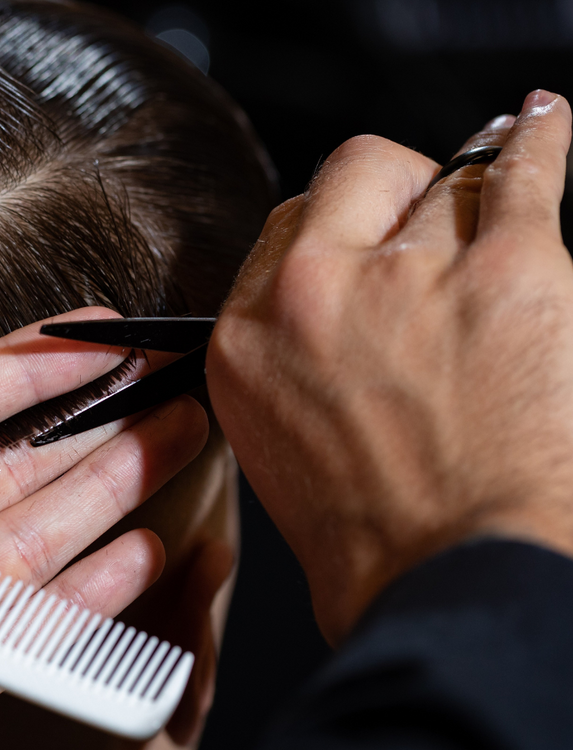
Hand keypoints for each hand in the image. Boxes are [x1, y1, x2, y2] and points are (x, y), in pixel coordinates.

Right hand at [207, 90, 572, 642]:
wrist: (449, 584)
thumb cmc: (375, 546)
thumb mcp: (281, 448)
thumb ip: (293, 364)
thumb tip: (334, 321)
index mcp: (247, 342)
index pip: (285, 231)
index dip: (335, 231)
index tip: (363, 240)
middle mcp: (314, 295)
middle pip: (351, 179)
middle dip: (390, 193)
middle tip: (424, 222)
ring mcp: (409, 276)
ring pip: (445, 182)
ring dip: (473, 197)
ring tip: (499, 182)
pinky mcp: (509, 272)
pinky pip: (525, 175)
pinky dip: (540, 142)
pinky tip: (542, 125)